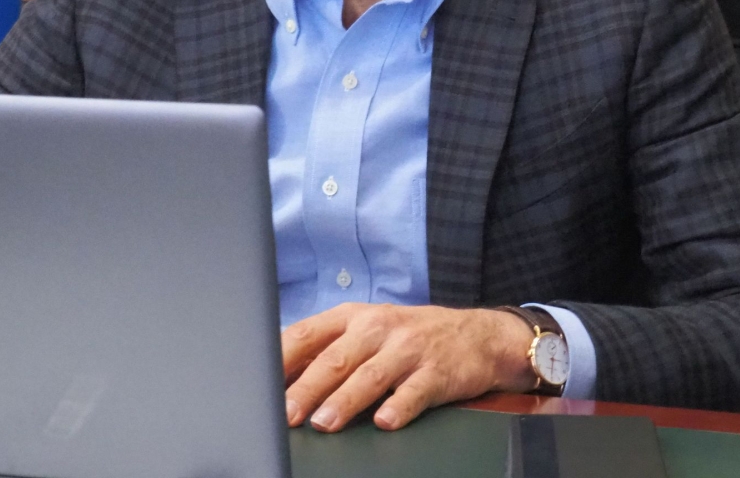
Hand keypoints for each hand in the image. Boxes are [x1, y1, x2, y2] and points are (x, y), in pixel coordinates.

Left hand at [282, 302, 534, 432]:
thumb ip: (328, 348)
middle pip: (336, 358)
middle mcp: (378, 327)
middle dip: (308, 387)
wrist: (478, 335)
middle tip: (287, 413)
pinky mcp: (437, 372)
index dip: (282, 359)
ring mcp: (408, 349)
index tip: (261, 384)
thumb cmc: (409, 336)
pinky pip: (414, 392)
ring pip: (370, 376)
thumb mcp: (367, 329)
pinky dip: (399, 407)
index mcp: (353, 316)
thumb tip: (279, 378)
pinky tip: (385, 421)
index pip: (308, 333)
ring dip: (345, 400)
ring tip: (324, 423)